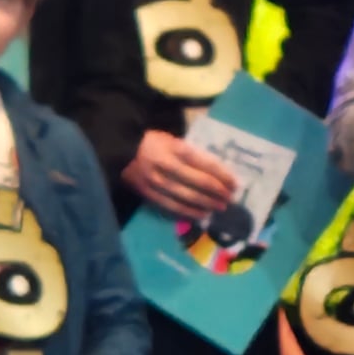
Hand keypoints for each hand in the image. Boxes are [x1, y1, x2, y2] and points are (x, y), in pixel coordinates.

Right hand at [122, 130, 236, 218]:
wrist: (119, 150)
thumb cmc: (151, 143)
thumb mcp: (172, 140)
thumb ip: (190, 153)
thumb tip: (214, 170)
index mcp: (175, 148)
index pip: (203, 163)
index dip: (221, 174)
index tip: (234, 182)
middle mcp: (166, 165)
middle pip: (198, 181)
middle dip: (217, 191)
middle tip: (230, 197)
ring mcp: (156, 181)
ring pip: (186, 196)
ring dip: (206, 203)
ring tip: (220, 207)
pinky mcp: (149, 193)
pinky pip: (172, 206)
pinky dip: (189, 211)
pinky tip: (201, 214)